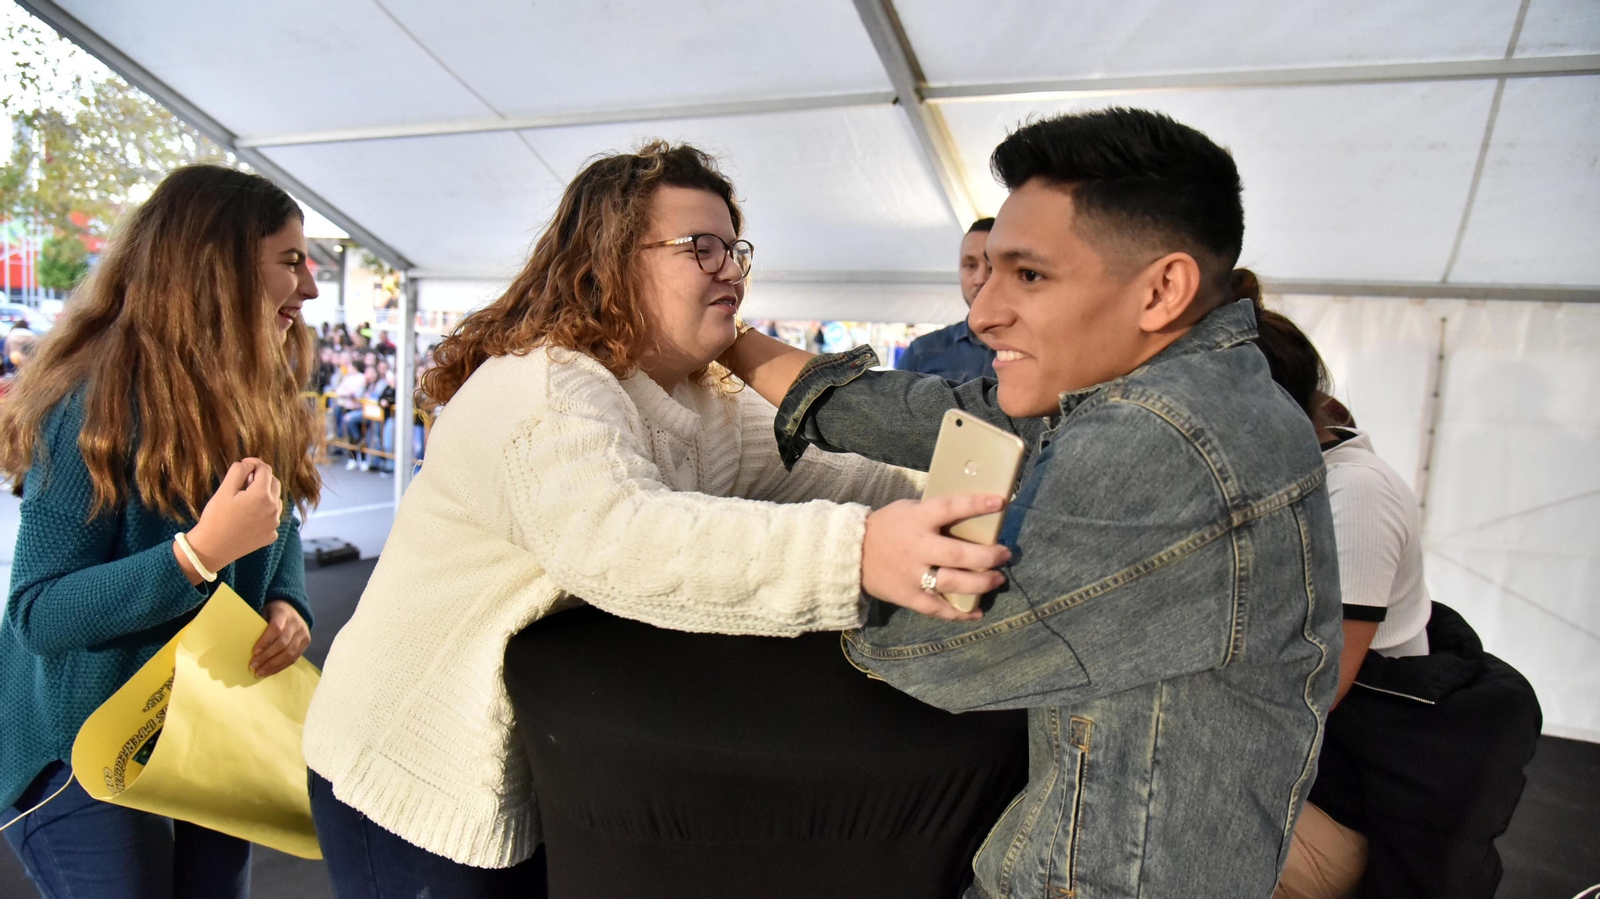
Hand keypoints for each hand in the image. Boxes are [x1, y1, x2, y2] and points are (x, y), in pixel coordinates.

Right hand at [185, 459, 283, 573]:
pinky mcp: (271, 535)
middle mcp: (274, 509)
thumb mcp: (224, 489)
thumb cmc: (216, 517)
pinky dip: (263, 512)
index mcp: (262, 495)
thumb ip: (239, 471)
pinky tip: (247, 517)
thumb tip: (249, 465)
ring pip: (275, 500)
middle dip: (261, 478)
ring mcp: (274, 524)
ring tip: (244, 500)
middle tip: (243, 482)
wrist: (212, 548)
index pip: (265, 469)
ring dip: (264, 495)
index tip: (244, 465)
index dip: (254, 464)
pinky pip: (272, 517)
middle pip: (274, 483)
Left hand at [252, 600, 309, 676]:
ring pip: (289, 653)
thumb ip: (258, 627)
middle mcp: (296, 623)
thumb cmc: (272, 613)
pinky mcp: (306, 643)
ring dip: (273, 665)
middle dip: (267, 657)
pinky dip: (280, 667)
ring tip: (260, 673)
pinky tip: (269, 672)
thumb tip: (245, 646)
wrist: (292, 609)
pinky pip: (294, 658)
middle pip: (283, 643)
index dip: (265, 641)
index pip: (276, 628)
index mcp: (283, 613)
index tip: (254, 652)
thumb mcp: (264, 613)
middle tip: (253, 666)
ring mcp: (303, 634)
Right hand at [861, 493, 1011, 621]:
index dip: (975, 505)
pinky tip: (976, 612)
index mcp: (916, 520)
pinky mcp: (908, 597)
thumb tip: (973, 514)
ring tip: (997, 579)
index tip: (1000, 502)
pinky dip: (959, 613)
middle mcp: (917, 547)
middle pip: (958, 553)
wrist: (851, 555)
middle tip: (1005, 554)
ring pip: (953, 582)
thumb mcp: (907, 510)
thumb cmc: (886, 527)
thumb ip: (934, 513)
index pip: (949, 508)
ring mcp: (913, 575)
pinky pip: (937, 608)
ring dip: (981, 583)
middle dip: (988, 555)